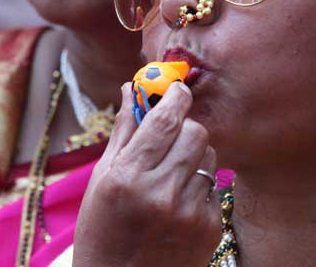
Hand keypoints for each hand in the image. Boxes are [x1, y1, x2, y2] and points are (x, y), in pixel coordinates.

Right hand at [73, 82, 220, 266]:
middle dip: (184, 127)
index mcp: (128, 177)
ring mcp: (188, 213)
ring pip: (208, 156)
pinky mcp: (209, 228)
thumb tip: (132, 87)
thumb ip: (123, 131)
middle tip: (170, 136)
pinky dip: (199, 187)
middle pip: (196, 132)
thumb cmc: (103, 228)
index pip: (166, 120)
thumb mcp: (102, 179)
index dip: (175, 96)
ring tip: (170, 176)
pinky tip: (177, 205)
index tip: (177, 88)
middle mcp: (161, 193)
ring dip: (193, 156)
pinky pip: (213, 186)